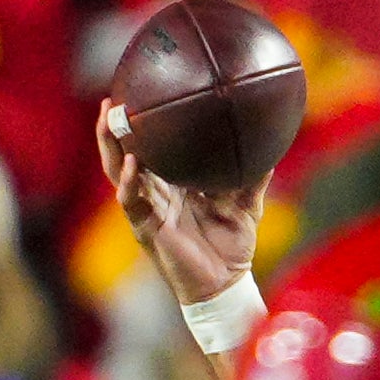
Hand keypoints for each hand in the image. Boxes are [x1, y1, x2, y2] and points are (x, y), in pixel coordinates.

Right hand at [95, 98, 268, 305]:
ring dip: (111, 146)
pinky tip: (133, 162)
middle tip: (111, 99)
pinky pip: (132, 200)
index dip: (140, 127)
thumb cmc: (231, 246)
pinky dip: (131, 180)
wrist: (226, 284)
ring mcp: (146, 209)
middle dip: (113, 128)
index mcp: (171, 185)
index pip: (149, 150)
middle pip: (123, 154)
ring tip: (109, 119)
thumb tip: (271, 150)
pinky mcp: (146, 228)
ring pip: (118, 172)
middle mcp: (153, 193)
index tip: (139, 95)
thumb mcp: (245, 206)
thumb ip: (253, 178)